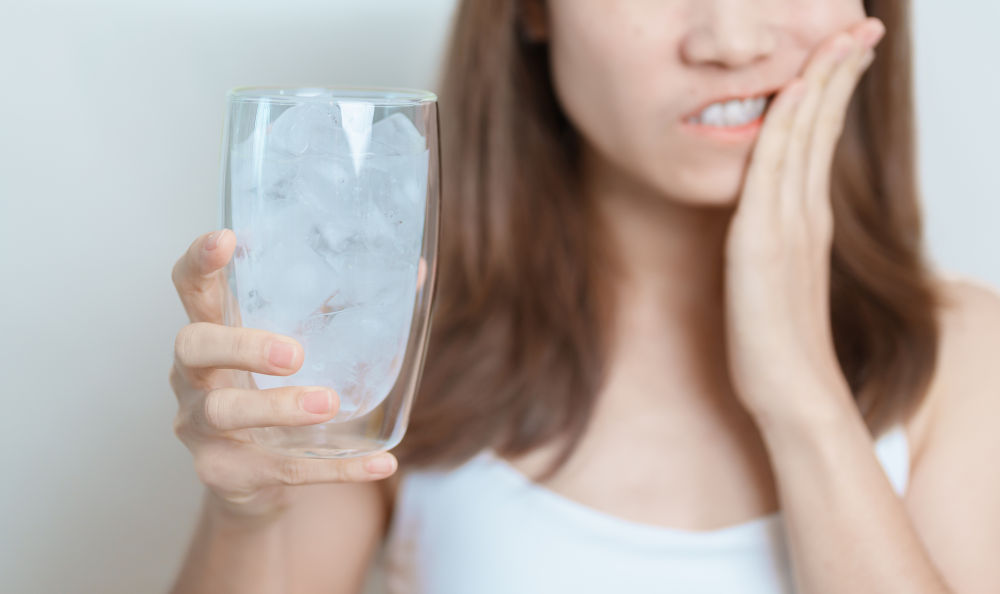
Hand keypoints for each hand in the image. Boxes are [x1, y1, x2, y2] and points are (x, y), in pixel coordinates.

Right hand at [169, 229, 398, 518]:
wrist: (255, 478)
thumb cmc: (275, 391)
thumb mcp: (302, 348)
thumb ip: (341, 311)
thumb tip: (416, 273)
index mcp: (214, 331)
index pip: (191, 288)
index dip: (201, 263)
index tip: (226, 239)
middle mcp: (194, 376)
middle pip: (195, 347)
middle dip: (242, 345)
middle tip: (295, 354)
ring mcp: (200, 427)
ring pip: (225, 412)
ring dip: (279, 407)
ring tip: (329, 404)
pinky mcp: (224, 473)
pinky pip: (279, 470)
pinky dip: (334, 468)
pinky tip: (379, 462)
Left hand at [723, 18, 885, 423]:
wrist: (791, 392)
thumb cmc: (780, 345)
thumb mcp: (778, 281)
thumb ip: (776, 246)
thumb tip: (767, 230)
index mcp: (806, 220)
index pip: (819, 141)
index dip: (831, 93)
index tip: (845, 53)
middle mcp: (803, 214)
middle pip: (819, 128)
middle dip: (837, 72)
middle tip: (861, 27)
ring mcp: (785, 226)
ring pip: (800, 139)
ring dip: (817, 85)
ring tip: (839, 41)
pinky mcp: (759, 244)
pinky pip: (772, 172)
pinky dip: (783, 128)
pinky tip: (788, 96)